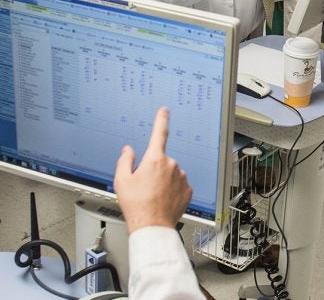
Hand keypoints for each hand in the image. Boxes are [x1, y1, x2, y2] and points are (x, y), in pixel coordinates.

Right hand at [114, 107, 191, 233]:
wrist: (152, 226)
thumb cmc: (136, 205)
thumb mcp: (121, 181)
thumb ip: (124, 161)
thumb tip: (128, 150)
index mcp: (155, 160)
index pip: (159, 133)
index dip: (161, 120)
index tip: (164, 111)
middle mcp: (172, 165)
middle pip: (161, 161)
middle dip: (154, 169)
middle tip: (144, 186)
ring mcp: (182, 177)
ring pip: (171, 173)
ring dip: (163, 181)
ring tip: (153, 196)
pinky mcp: (188, 189)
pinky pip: (178, 184)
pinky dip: (171, 190)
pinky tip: (163, 200)